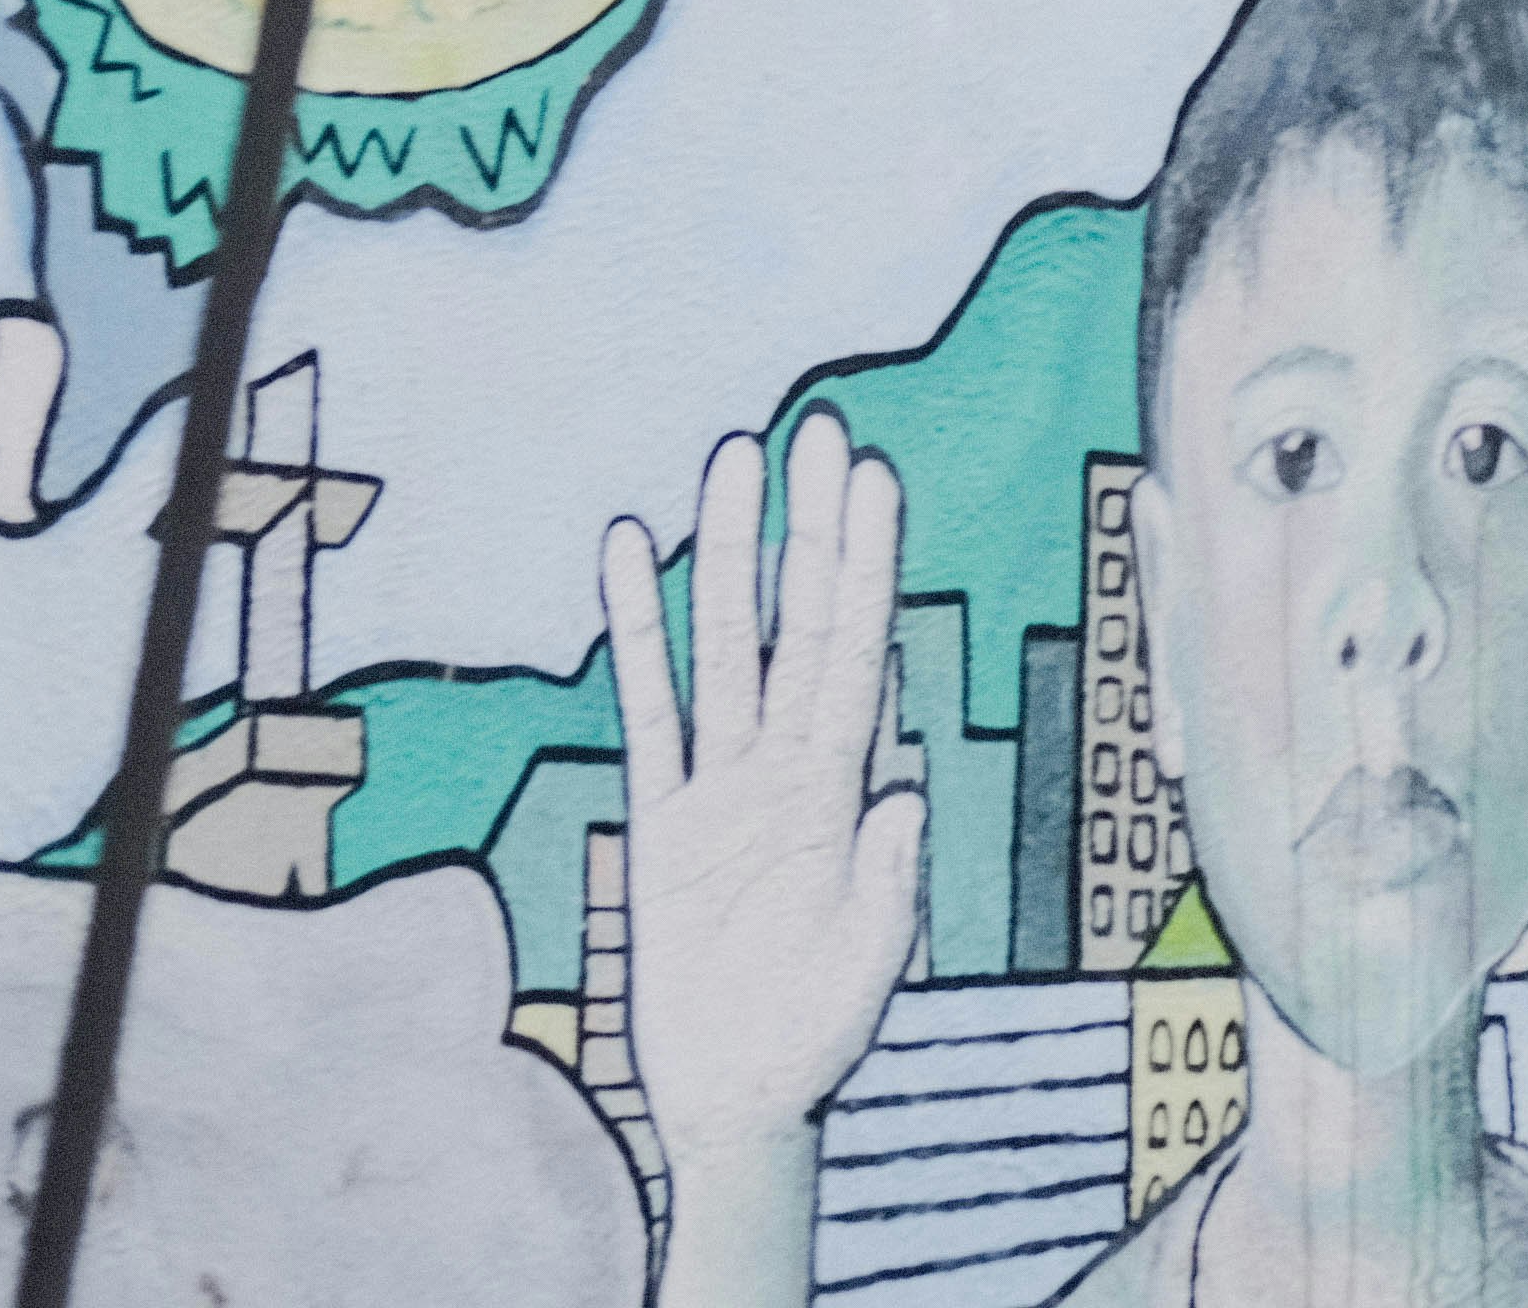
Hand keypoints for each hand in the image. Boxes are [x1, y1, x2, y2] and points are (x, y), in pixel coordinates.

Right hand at [604, 415, 926, 1184]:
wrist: (739, 1098)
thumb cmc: (816, 1031)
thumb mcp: (868, 960)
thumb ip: (886, 878)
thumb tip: (902, 790)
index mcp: (846, 788)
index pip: (860, 653)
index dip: (867, 568)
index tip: (876, 481)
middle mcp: (787, 764)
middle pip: (798, 623)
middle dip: (808, 529)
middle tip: (814, 430)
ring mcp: (720, 783)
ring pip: (723, 644)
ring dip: (725, 554)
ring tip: (727, 460)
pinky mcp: (660, 819)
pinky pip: (645, 711)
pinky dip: (636, 635)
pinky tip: (625, 558)